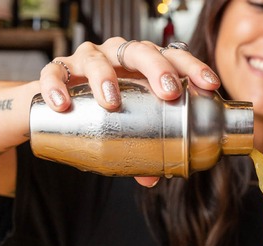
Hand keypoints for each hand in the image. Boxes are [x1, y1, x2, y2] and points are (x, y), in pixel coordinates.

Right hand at [37, 37, 221, 187]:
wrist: (52, 104)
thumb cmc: (99, 110)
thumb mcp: (123, 127)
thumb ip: (139, 150)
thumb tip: (152, 178)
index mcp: (141, 65)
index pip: (172, 56)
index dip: (192, 68)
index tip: (209, 85)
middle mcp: (116, 55)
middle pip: (139, 50)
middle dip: (157, 68)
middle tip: (167, 92)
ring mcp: (85, 59)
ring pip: (96, 59)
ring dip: (105, 78)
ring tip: (111, 102)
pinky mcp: (55, 70)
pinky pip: (53, 73)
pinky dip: (56, 86)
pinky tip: (62, 104)